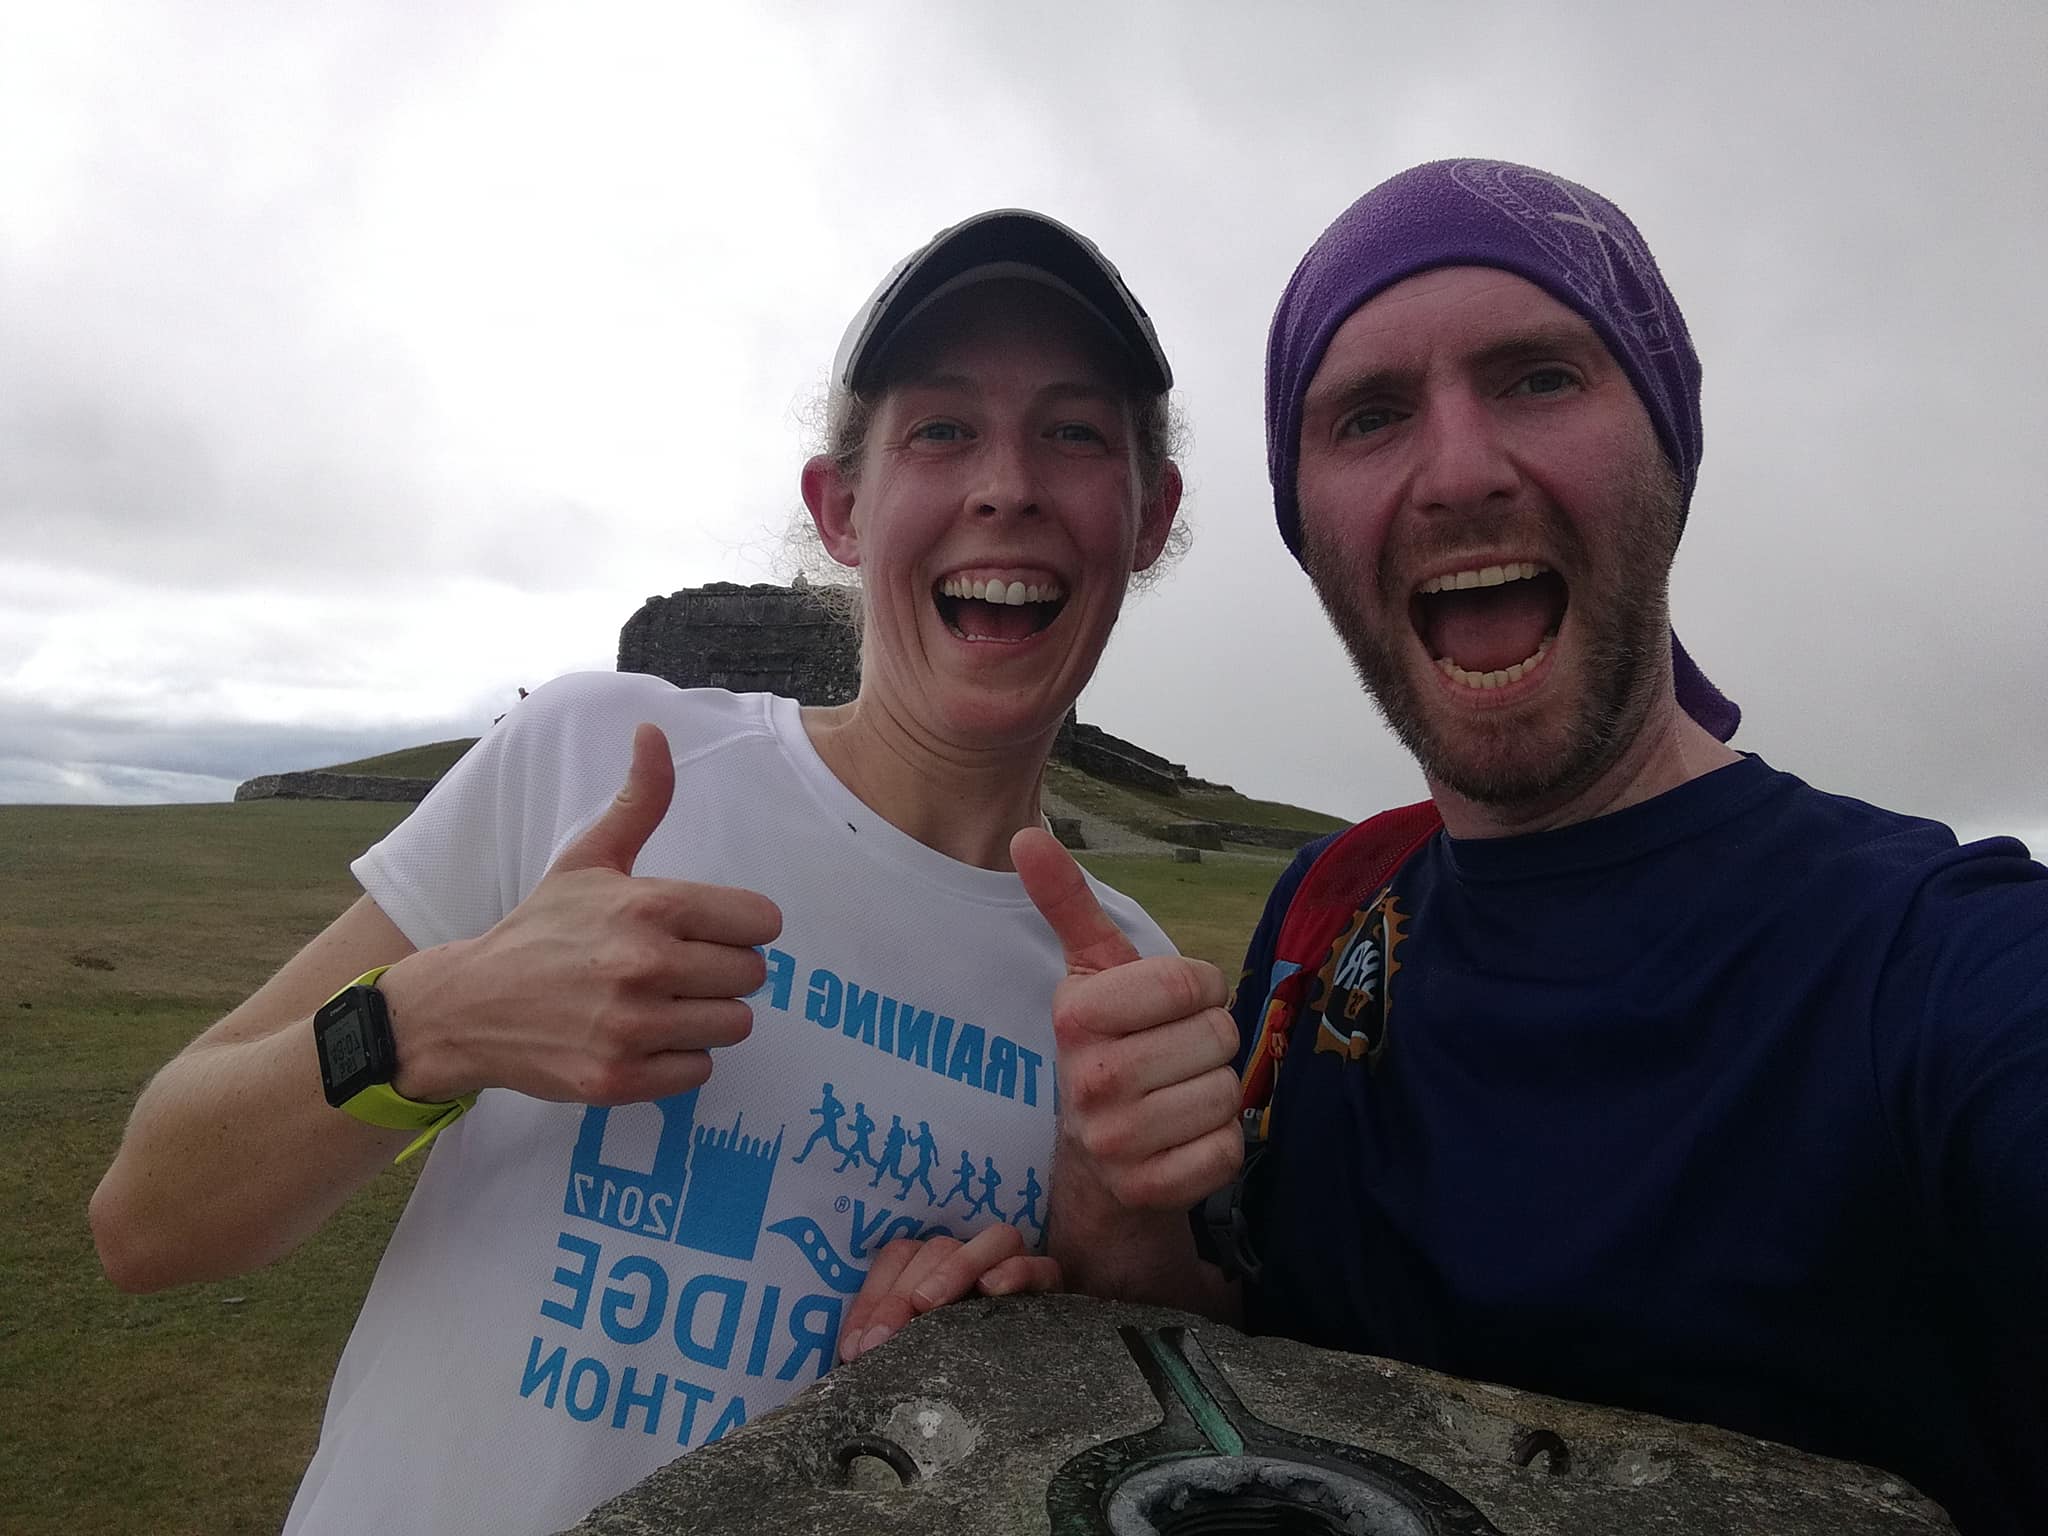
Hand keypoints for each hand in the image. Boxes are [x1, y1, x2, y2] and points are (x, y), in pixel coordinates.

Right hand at [381, 722, 782, 1105]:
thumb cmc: (541, 929)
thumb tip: (654, 730)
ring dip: (705, 1018)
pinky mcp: (619, 1080)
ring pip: (733, 1025)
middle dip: (723, 973)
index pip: (761, 922)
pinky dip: (679, 1060)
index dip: (739, 927)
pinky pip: (699, 1071)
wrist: (468, 1006)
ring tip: (661, 1004)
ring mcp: (631, 1027)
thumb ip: (639, 801)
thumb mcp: (588, 859)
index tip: (708, 931)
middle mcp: (645, 965)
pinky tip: (642, 1039)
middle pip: (752, 977)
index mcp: (650, 906)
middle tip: (679, 970)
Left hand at [837, 1227, 1061, 1363]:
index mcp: (938, 1269)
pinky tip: (993, 1289)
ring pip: (993, 1239)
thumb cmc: (959, 1371)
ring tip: (926, 1305)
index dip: (873, 1296)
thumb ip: (893, 1342)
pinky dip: (1017, 1270)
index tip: (856, 1347)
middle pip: (939, 1248)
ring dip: (954, 1267)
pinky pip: (1042, 1265)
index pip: (901, 1257)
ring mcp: (1015, 1267)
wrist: (1031, 1397)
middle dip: (902, 1293)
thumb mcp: (918, 1354)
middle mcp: (975, 1260)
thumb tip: (854, 1352)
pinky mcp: (1050, 1285)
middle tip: (882, 1341)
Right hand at [1012, 826, 1241, 1214]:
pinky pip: (1227, 1149)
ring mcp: (1116, 1142)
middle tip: (1175, 1054)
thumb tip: (1024, 834)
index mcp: (1076, 1016)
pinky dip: (1220, 1143)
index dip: (1199, 989)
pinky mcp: (1150, 1190)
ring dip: (1216, 1092)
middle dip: (1210, 1040)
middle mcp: (1089, 1080)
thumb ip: (1066, 903)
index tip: (1173, 1005)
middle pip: (1217, 1036)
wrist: (1094, 1160)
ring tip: (1177, 1094)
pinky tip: (1184, 1138)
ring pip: (1226, 1093)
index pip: (1189, 982)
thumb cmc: (1109, 1045)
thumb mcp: (1090, 972)